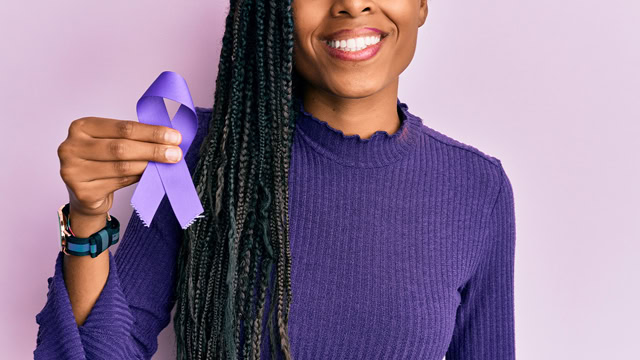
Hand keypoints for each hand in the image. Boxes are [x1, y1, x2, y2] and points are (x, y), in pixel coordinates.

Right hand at [57, 117, 182, 216]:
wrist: (85, 194)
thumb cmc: (102, 162)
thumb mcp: (112, 142)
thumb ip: (133, 139)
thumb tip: (169, 140)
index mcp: (81, 127)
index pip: (123, 127)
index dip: (151, 133)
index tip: (174, 137)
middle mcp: (71, 147)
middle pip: (121, 147)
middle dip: (153, 150)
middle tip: (175, 153)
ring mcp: (73, 171)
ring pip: (121, 166)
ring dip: (148, 165)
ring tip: (167, 163)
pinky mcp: (82, 192)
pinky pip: (118, 183)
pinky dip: (137, 178)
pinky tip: (148, 175)